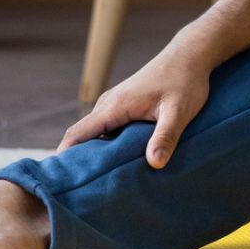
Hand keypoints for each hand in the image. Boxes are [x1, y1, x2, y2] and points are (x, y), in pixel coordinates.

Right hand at [55, 46, 211, 169]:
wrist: (190, 56)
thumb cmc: (185, 81)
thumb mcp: (179, 111)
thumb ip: (166, 136)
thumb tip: (154, 164)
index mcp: (114, 107)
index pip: (77, 134)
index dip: (65, 158)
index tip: (60, 183)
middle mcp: (108, 105)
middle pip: (82, 137)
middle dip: (78, 163)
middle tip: (80, 192)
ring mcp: (115, 105)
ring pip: (95, 134)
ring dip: (94, 154)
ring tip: (97, 184)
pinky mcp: (124, 106)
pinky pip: (107, 129)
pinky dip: (107, 145)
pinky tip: (118, 163)